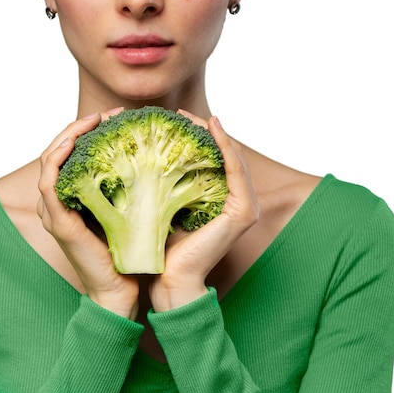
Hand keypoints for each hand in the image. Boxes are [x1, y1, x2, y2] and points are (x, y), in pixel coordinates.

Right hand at [37, 109, 138, 318]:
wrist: (119, 289)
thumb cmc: (125, 251)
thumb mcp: (126, 208)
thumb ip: (126, 185)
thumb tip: (150, 159)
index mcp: (72, 197)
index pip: (71, 154)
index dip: (86, 131)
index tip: (114, 117)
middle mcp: (57, 201)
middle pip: (58, 151)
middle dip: (80, 127)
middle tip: (109, 114)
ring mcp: (54, 211)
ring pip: (49, 161)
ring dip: (69, 135)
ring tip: (94, 120)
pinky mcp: (58, 222)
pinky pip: (48, 183)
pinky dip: (56, 159)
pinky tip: (71, 143)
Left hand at [149, 111, 258, 311]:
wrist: (168, 279)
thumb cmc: (162, 247)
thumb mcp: (165, 205)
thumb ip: (168, 183)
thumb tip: (148, 155)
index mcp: (223, 201)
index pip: (215, 160)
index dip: (198, 137)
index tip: (173, 120)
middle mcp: (239, 202)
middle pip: (225, 155)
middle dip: (203, 131)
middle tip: (178, 113)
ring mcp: (245, 206)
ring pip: (232, 156)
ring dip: (212, 133)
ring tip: (189, 116)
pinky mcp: (243, 211)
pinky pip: (235, 168)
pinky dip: (224, 144)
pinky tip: (211, 126)